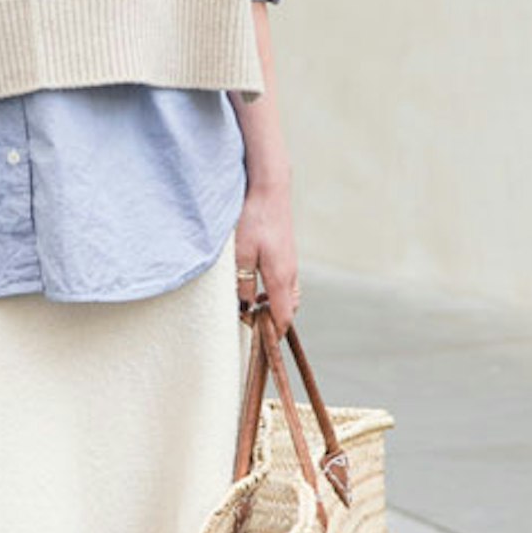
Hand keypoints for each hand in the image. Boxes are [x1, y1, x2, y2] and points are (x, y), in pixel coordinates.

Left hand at [234, 178, 300, 333]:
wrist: (270, 189)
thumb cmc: (253, 219)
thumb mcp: (240, 254)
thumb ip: (242, 283)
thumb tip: (243, 307)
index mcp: (281, 278)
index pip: (283, 317)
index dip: (274, 334)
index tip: (259, 344)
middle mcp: (290, 274)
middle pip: (289, 309)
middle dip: (274, 322)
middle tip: (253, 328)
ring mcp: (291, 263)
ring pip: (288, 296)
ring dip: (274, 307)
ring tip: (252, 310)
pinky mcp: (286, 254)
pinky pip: (285, 283)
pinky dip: (275, 293)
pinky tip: (257, 288)